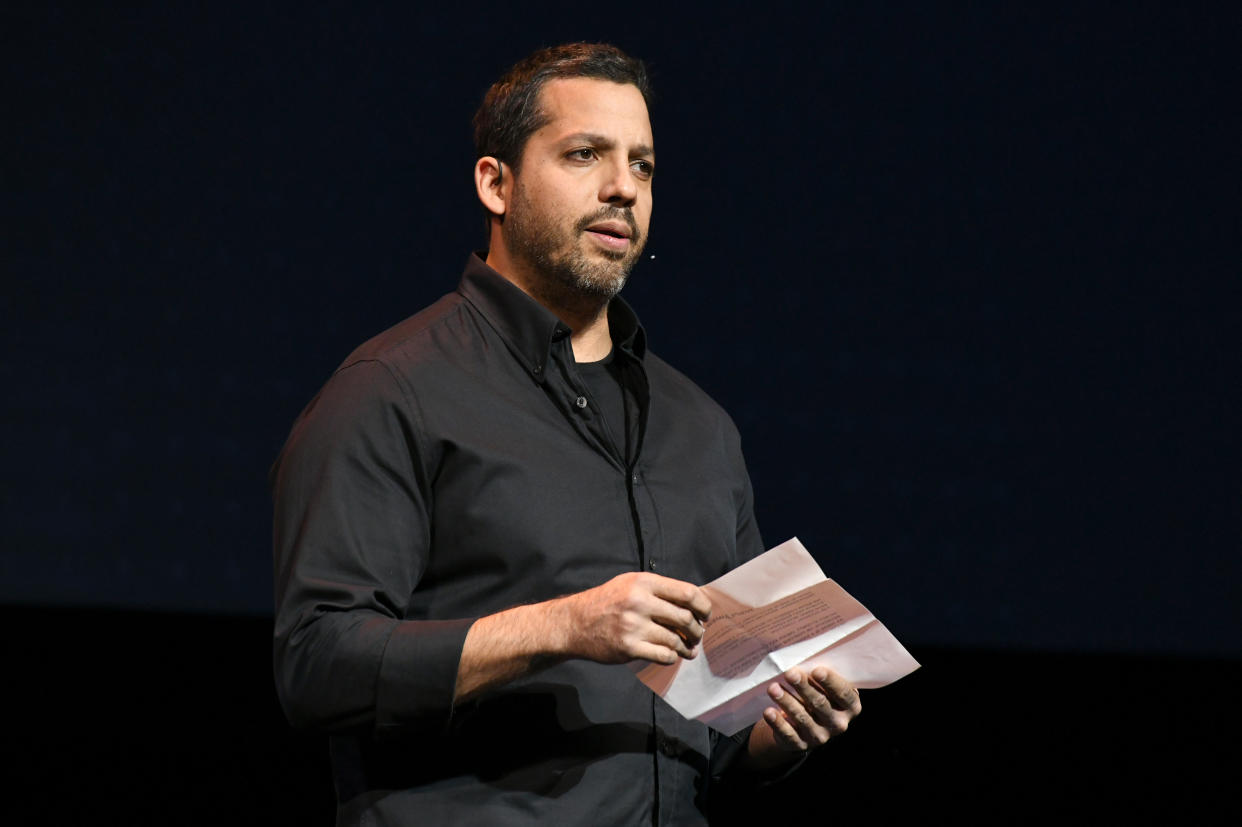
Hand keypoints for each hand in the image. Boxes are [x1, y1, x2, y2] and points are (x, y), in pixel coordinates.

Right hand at [559, 572, 711, 664]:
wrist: (575, 622)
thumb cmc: (607, 602)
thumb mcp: (630, 584)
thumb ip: (659, 590)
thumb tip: (694, 602)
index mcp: (643, 582)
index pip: (687, 593)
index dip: (703, 606)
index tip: (706, 615)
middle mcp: (639, 602)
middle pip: (685, 618)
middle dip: (697, 630)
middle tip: (698, 635)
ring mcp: (634, 626)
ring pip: (676, 639)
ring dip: (687, 647)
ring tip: (689, 649)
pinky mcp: (629, 647)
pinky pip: (663, 655)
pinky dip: (672, 657)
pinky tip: (672, 655)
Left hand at [747, 666, 860, 764]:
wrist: (803, 723)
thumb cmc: (817, 694)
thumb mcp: (824, 686)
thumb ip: (820, 675)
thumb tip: (804, 658)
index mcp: (850, 706)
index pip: (844, 694)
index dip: (831, 682)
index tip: (816, 670)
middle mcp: (839, 724)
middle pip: (820, 704)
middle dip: (803, 687)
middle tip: (789, 673)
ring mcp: (821, 736)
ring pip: (802, 718)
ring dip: (786, 701)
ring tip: (773, 688)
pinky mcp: (801, 745)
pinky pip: (788, 734)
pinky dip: (778, 723)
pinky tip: (768, 711)